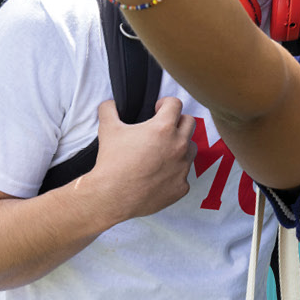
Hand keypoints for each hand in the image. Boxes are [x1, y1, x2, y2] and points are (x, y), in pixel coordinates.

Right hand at [80, 97, 196, 224]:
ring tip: (162, 152)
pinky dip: (174, 172)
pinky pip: (183, 174)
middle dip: (177, 121)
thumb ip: (109, 110)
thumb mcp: (107, 129)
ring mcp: (183, 167)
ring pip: (191, 148)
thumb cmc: (112, 162)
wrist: (112, 196)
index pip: (176, 104)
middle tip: (162, 128)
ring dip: (180, 146)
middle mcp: (179, 146)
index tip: (157, 109)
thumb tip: (110, 104)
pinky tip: (158, 175)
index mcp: (164, 128)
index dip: (165, 103)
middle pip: (190, 123)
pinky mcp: (182, 187)